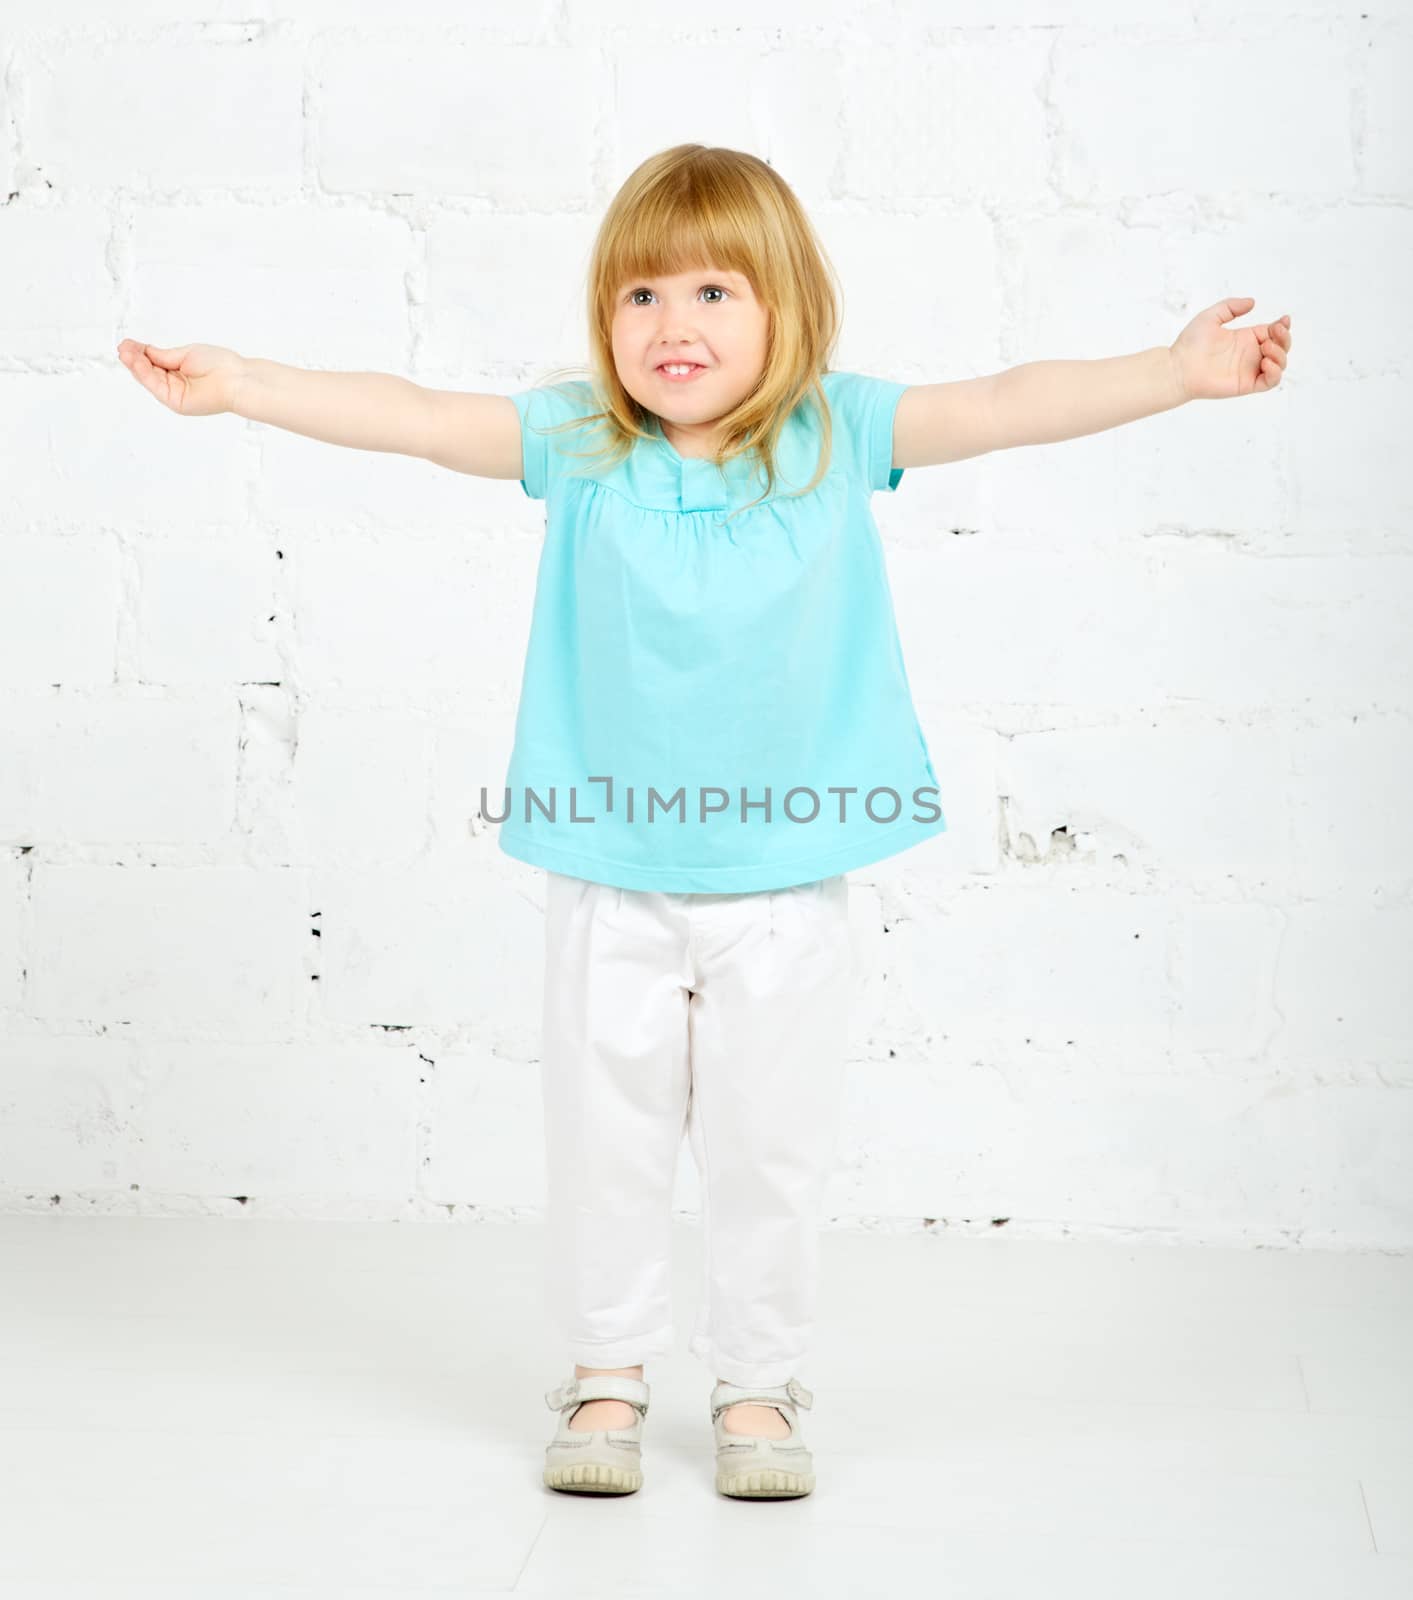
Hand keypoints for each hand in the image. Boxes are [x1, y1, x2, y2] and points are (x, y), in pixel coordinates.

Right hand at [115, 339, 245, 416]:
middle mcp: (176, 384)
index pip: (154, 362)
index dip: (140, 352)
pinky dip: (144, 374)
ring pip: (149, 379)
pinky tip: (135, 361)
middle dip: (134, 358)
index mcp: (179, 371)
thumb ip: (163, 356)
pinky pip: (155, 386)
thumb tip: (145, 351)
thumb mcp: (185, 354)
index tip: (128, 343)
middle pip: (148, 371)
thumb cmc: (220, 365)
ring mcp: (175, 394)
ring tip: (125, 352)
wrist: (235, 380)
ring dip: (135, 365)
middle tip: (123, 347)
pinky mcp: (176, 402)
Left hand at [1168, 298, 1290, 401]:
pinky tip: (1265, 362)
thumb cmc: (1190, 344)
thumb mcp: (1211, 316)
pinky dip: (1275, 372)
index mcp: (1245, 338)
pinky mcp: (1246, 384)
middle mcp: (1249, 354)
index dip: (1282, 326)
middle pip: (1280, 347)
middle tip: (1275, 331)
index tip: (1282, 320)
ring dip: (1280, 354)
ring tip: (1265, 347)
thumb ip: (1231, 307)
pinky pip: (1270, 382)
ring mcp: (1249, 370)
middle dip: (1285, 338)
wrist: (1178, 367)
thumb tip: (1252, 302)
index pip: (1273, 332)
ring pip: (1279, 364)